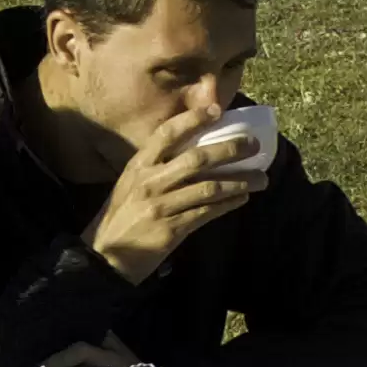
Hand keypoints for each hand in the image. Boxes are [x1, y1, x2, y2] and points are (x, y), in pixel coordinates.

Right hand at [86, 119, 270, 281]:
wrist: (105, 256)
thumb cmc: (122, 216)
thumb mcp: (131, 184)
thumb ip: (156, 168)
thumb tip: (195, 152)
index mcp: (139, 165)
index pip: (167, 133)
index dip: (193, 119)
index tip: (218, 110)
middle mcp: (150, 181)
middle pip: (197, 158)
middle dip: (230, 149)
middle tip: (254, 146)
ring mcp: (160, 206)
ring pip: (209, 187)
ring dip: (240, 182)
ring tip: (261, 179)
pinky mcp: (171, 229)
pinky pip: (207, 212)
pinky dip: (228, 204)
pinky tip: (242, 198)